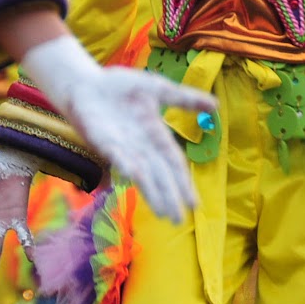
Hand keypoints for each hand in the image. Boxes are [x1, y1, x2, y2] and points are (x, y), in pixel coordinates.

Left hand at [20, 35, 216, 223]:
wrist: (87, 83)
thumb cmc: (122, 88)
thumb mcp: (159, 89)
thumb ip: (185, 99)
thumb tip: (217, 106)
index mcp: (156, 135)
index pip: (173, 164)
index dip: (184, 183)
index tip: (195, 205)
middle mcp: (140, 147)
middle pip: (159, 175)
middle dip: (168, 196)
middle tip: (177, 219)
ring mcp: (121, 146)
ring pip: (140, 173)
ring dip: (150, 192)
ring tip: (161, 212)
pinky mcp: (101, 140)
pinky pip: (115, 155)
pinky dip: (125, 165)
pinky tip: (134, 175)